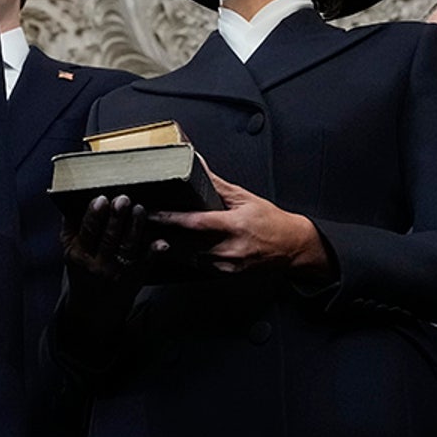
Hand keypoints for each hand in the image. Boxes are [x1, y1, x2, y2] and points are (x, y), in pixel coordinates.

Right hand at [62, 194, 166, 285]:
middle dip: (116, 218)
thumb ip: (70, 228)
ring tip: (139, 209)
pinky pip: (146, 263)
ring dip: (135, 227)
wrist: (93, 310)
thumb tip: (70, 200)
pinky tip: (161, 242)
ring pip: (128, 246)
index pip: (87, 232)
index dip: (94, 215)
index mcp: (79, 255)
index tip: (101, 198)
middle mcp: (99, 264)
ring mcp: (119, 271)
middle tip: (123, 199)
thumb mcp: (69, 252)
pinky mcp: (136, 276)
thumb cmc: (82, 273)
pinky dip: (154, 252)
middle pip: (109, 238)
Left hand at [153, 165, 328, 277]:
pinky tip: (178, 246)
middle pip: (187, 244)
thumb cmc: (270, 220)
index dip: (171, 218)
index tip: (152, 213)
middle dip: (165, 234)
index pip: (195, 222)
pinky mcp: (227, 274)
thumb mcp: (245, 198)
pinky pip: (200, 265)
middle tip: (144, 225)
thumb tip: (198, 163)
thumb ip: (218, 184)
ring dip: (173, 246)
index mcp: (234, 226)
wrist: (292, 246)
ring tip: (155, 235)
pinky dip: (188, 255)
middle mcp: (230, 248)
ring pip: (190, 257)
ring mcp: (228, 265)